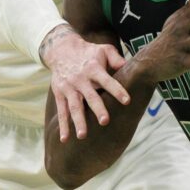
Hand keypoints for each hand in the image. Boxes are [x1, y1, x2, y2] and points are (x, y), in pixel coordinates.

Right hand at [41, 25, 128, 141]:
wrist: (61, 49)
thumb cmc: (89, 52)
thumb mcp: (103, 49)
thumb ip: (116, 58)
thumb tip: (130, 66)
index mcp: (94, 68)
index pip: (107, 80)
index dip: (117, 90)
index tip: (127, 101)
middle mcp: (80, 79)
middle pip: (90, 96)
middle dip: (97, 108)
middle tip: (105, 122)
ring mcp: (69, 88)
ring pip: (74, 106)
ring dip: (78, 121)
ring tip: (83, 135)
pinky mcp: (60, 94)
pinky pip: (61, 111)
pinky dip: (62, 125)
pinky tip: (65, 139)